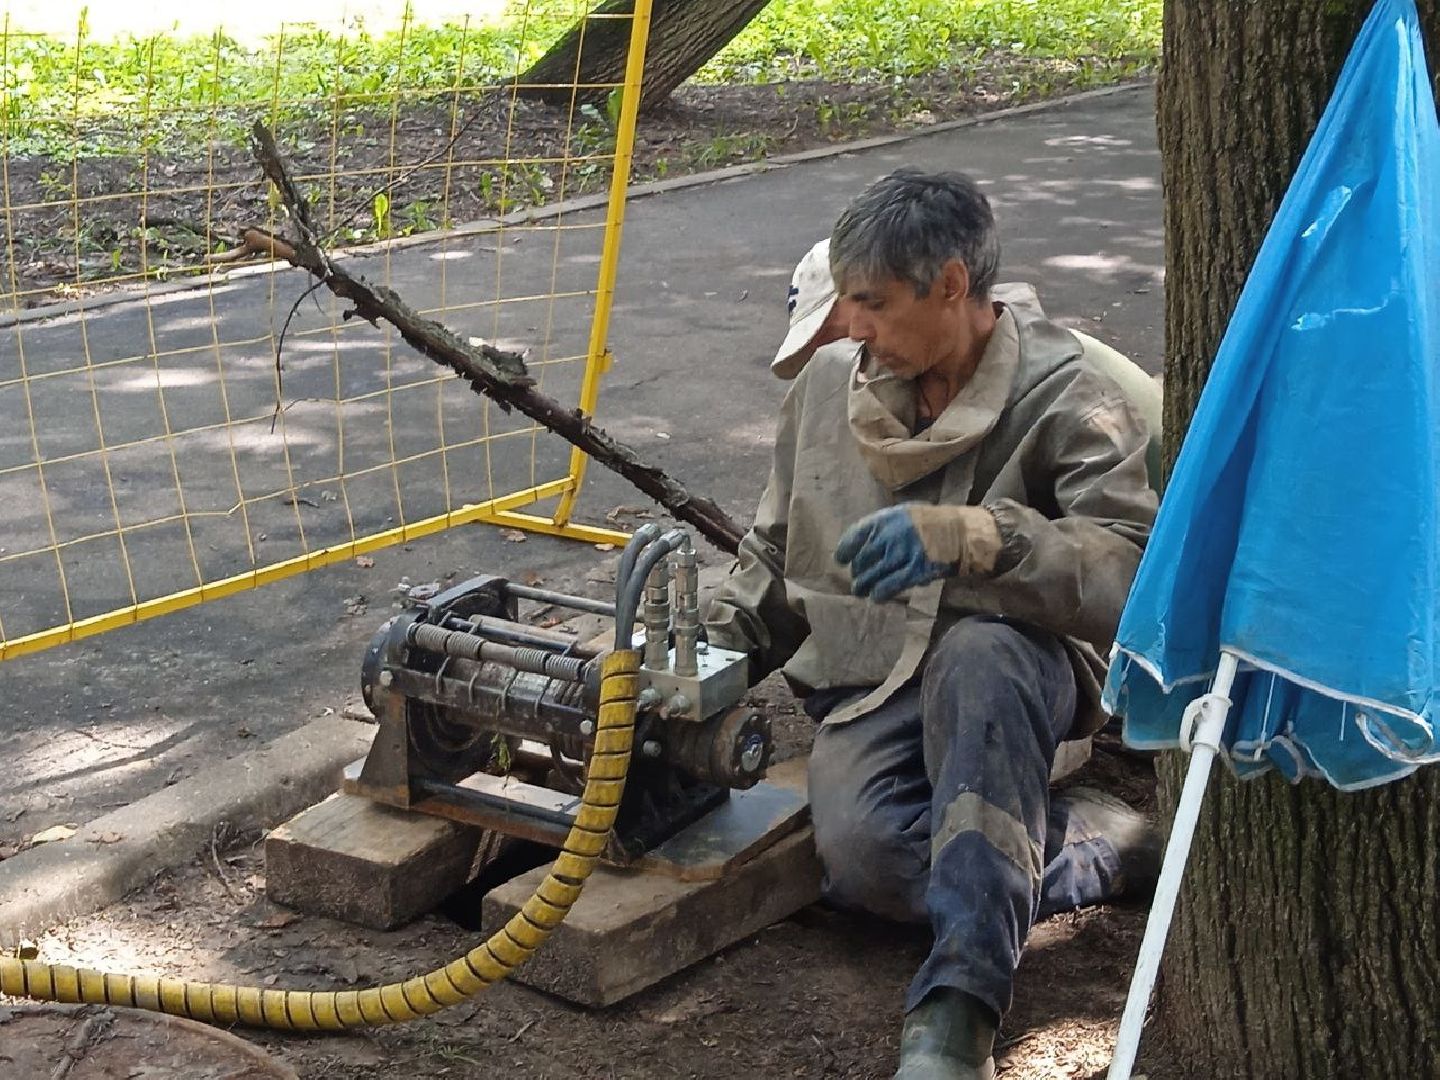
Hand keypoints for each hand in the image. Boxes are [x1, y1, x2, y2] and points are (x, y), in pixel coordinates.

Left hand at [834, 504, 1000, 601]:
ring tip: (861, 591)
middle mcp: (892, 535)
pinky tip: (877, 597)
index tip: (841, 559)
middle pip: (863, 558)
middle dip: (857, 571)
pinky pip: (891, 585)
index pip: (856, 535)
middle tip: (856, 578)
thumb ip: (884, 529)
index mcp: (888, 518)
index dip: (845, 549)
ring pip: (874, 574)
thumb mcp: (905, 515)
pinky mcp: (916, 570)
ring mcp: (904, 553)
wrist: (963, 533)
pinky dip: (881, 592)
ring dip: (864, 585)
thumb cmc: (933, 524)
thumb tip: (864, 548)